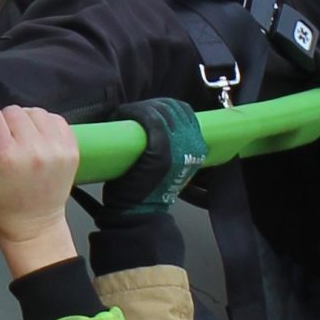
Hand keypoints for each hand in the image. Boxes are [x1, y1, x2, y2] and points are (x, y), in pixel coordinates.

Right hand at [0, 102, 81, 275]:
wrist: (33, 224)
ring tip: (22, 138)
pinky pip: (56, 119)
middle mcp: (33, 149)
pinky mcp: (71, 150)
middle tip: (4, 138)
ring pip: (36, 111)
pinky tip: (38, 139)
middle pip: (13, 111)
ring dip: (26, 121)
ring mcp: (56, 149)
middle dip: (4, 121)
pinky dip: (45, 125)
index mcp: (5, 156)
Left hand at [100, 98, 206, 218]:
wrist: (139, 213)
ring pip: (160, 110)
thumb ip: (169, 144)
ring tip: (123, 115)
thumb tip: (153, 123)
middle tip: (129, 114)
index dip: (163, 106)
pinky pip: (150, 119)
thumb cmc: (148, 189)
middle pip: (172, 107)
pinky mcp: (160, 151)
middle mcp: (192, 143)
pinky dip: (134, 112)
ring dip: (139, 108)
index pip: (184, 110)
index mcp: (197, 145)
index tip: (144, 112)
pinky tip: (121, 114)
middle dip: (149, 105)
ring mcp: (177, 147)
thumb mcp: (168, 163)